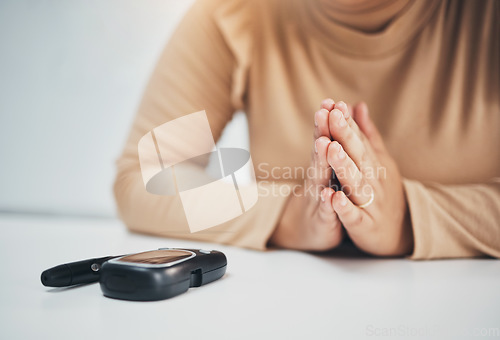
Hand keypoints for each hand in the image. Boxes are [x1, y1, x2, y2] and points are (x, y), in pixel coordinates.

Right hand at [268, 102, 344, 250]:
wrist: (309, 229)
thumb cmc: (323, 195)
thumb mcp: (328, 168)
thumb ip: (333, 141)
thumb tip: (340, 114)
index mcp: (324, 164)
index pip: (327, 138)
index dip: (329, 121)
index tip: (331, 100)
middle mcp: (319, 177)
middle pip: (320, 151)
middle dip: (322, 131)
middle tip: (323, 111)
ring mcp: (319, 197)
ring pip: (320, 176)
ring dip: (321, 160)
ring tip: (323, 143)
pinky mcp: (324, 218)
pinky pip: (327, 210)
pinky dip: (328, 202)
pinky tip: (330, 195)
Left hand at [321, 99, 412, 255]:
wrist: (399, 233)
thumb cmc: (382, 191)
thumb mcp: (377, 160)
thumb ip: (366, 134)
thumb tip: (357, 104)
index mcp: (373, 164)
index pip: (359, 140)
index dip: (347, 123)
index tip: (335, 104)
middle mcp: (373, 180)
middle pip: (357, 156)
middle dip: (344, 136)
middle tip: (332, 116)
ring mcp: (370, 203)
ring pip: (355, 183)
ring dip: (344, 166)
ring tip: (332, 149)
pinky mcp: (364, 225)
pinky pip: (353, 216)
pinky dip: (344, 207)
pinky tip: (334, 197)